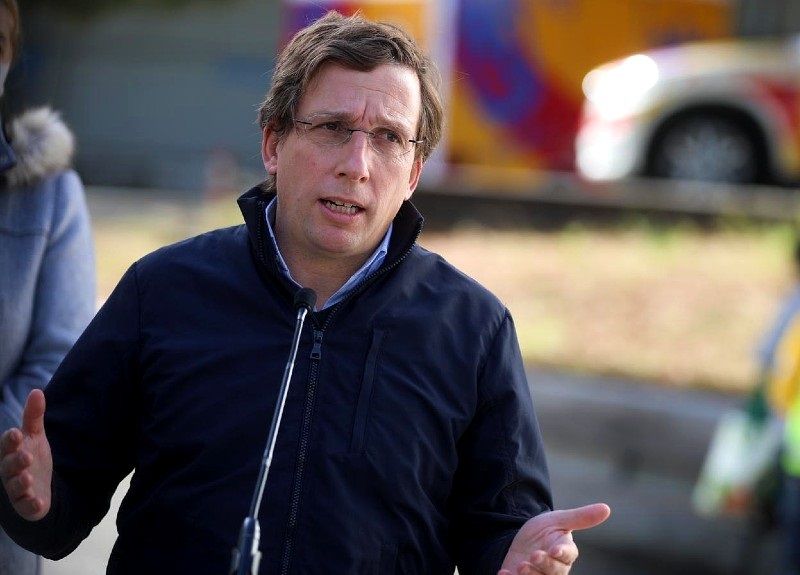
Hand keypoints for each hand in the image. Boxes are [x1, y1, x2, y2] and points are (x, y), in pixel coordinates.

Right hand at [0, 390, 52, 520]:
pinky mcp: (27, 505)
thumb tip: (37, 391)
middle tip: (26, 456)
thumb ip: (34, 416)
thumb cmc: (32, 457)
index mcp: (11, 453)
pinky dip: (31, 505)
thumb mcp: (35, 436)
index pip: (7, 445)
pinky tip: (38, 502)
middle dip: (16, 461)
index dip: (11, 440)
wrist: (38, 487)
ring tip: (28, 477)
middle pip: (9, 466)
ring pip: (15, 486)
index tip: (16, 432)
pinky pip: (26, 507)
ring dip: (20, 482)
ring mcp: (18, 490)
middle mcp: (11, 472)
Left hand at [498, 503, 610, 574]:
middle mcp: (555, 568)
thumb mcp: (558, 520)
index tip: (555, 549)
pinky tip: (503, 572)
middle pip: (554, 571)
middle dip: (544, 564)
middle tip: (534, 555)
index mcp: (565, 552)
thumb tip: (607, 508)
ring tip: (520, 566)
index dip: (562, 553)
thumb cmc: (544, 531)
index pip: (568, 555)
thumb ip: (580, 518)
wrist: (522, 542)